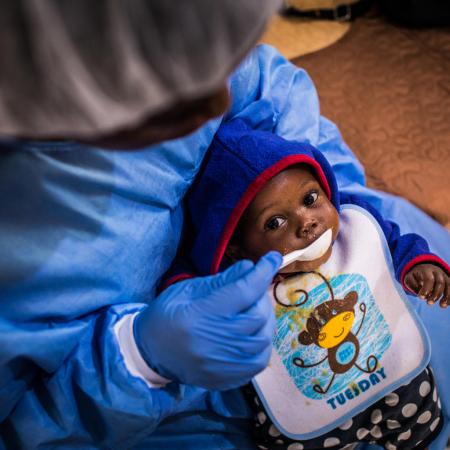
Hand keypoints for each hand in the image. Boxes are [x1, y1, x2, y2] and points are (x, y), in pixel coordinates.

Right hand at [134, 252, 281, 389]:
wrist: (149, 352)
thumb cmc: (167, 314)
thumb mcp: (188, 289)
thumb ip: (221, 280)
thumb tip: (250, 267)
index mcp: (197, 315)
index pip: (242, 291)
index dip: (262, 272)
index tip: (273, 258)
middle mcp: (211, 342)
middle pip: (256, 315)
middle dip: (261, 296)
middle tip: (254, 287)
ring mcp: (219, 365)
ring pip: (262, 339)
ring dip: (264, 319)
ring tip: (254, 309)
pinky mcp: (225, 379)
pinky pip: (259, 361)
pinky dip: (262, 343)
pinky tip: (253, 331)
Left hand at [404, 263, 448, 307]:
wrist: (423, 268)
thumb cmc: (415, 276)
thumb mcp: (409, 278)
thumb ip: (412, 285)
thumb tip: (422, 295)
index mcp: (426, 270)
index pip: (429, 279)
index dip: (426, 289)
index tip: (421, 298)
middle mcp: (437, 272)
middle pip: (440, 283)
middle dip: (435, 294)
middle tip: (429, 303)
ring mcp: (444, 276)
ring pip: (449, 285)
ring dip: (447, 297)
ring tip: (442, 306)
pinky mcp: (448, 281)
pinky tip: (446, 304)